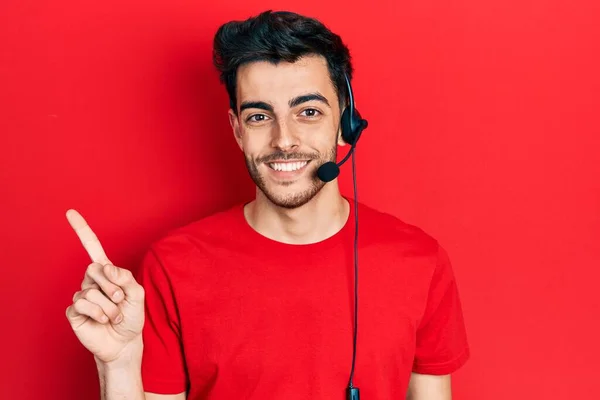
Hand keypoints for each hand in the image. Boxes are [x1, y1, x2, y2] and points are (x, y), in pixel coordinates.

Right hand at [65, 210, 144, 364]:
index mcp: (107, 272)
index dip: (82, 230)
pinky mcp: (74, 311)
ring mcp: (81, 295)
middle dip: (113, 287)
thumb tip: (106, 267)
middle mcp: (91, 280)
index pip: (92, 247)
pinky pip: (84, 304)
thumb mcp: (137, 294)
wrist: (124, 342)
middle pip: (96, 269)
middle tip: (120, 301)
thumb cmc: (131, 317)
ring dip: (110, 307)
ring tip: (114, 316)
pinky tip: (102, 321)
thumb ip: (125, 277)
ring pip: (93, 291)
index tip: (70, 212)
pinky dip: (99, 314)